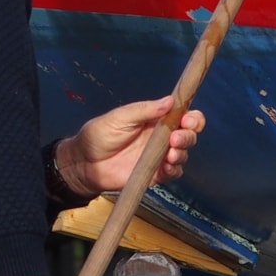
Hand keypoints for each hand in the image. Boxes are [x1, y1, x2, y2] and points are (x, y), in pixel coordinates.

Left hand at [58, 95, 206, 196]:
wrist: (83, 162)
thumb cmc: (99, 135)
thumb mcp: (120, 117)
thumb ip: (145, 110)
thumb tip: (170, 100)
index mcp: (155, 119)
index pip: (182, 115)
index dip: (192, 117)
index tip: (188, 119)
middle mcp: (161, 137)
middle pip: (187, 135)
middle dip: (188, 135)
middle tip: (176, 137)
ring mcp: (158, 156)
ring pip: (182, 154)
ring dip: (181, 152)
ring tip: (170, 154)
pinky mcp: (154, 174)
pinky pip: (172, 173)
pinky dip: (174, 169)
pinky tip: (167, 166)